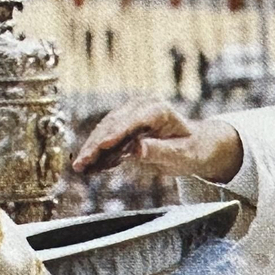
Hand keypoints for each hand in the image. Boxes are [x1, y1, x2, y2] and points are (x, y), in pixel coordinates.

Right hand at [73, 98, 242, 181]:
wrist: (195, 146)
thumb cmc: (192, 150)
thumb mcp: (182, 154)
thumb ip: (160, 151)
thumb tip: (136, 150)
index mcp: (158, 109)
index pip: (132, 121)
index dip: (116, 133)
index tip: (102, 145)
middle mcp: (141, 107)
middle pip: (113, 125)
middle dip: (96, 144)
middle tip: (82, 162)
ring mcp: (130, 115)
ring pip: (105, 130)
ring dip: (91, 148)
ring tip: (79, 166)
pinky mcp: (123, 126)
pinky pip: (106, 138)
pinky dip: (96, 151)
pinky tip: (87, 165)